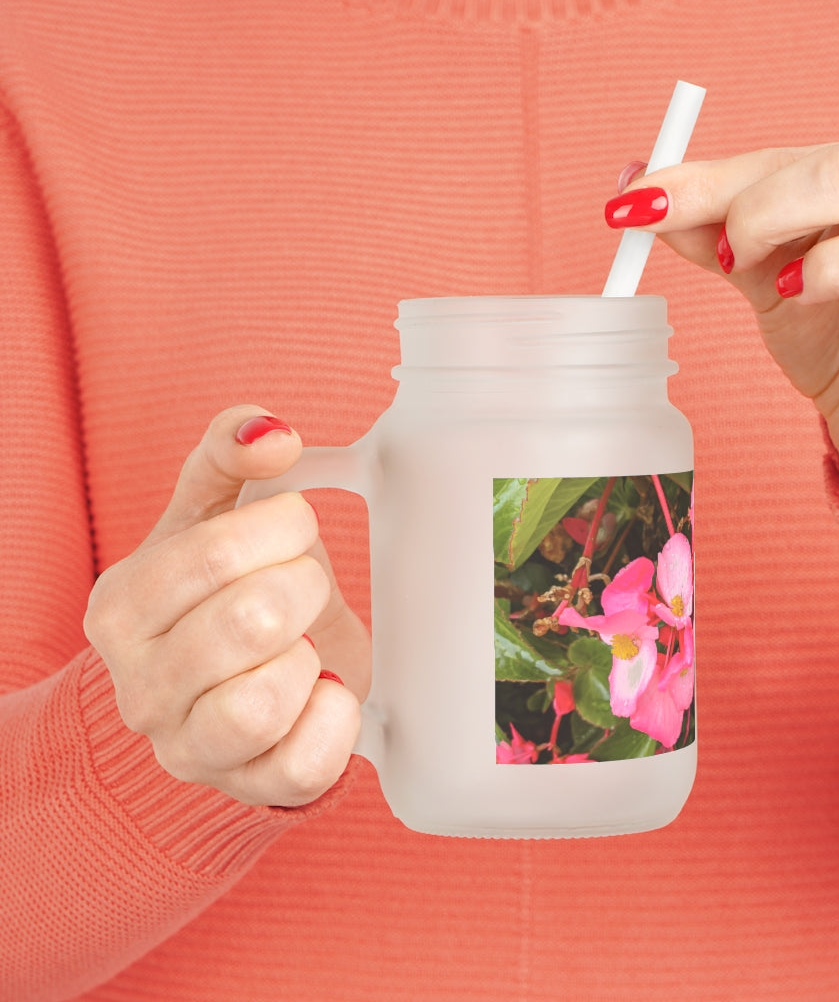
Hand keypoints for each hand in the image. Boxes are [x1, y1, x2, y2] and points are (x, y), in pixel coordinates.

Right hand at [84, 406, 368, 806]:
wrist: (231, 681)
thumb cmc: (223, 591)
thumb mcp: (213, 512)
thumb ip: (228, 454)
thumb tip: (271, 432)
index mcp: (122, 607)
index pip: (215, 554)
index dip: (282, 528)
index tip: (295, 528)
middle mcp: (140, 687)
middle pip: (251, 621)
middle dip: (304, 587)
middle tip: (304, 587)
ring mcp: (189, 748)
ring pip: (264, 702)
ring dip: (309, 657)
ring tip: (303, 644)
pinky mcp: (248, 787)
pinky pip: (303, 765)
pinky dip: (335, 718)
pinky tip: (324, 689)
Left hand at [607, 143, 838, 539]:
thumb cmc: (834, 330)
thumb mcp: (764, 273)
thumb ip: (711, 230)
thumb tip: (637, 189)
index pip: (800, 158)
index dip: (715, 183)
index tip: (639, 207)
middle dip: (766, 211)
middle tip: (727, 259)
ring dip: (831, 268)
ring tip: (786, 294)